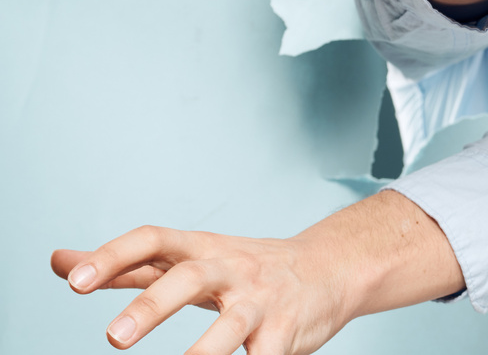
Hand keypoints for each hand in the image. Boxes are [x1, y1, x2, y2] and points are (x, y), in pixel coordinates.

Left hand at [51, 191, 462, 354]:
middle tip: (114, 337)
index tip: (73, 280)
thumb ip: (128, 265)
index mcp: (202, 249)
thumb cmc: (247, 268)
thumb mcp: (191, 257)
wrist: (332, 267)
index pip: (154, 240)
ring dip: (203, 352)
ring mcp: (261, 302)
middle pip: (190, 277)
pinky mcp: (286, 333)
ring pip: (232, 324)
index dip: (113, 255)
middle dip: (152, 305)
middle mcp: (231, 269)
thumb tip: (59, 262)